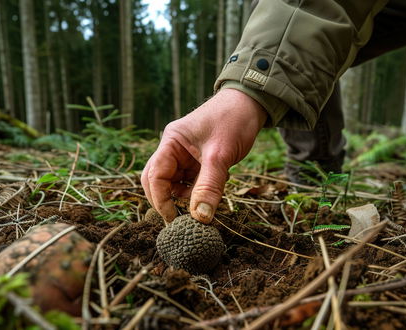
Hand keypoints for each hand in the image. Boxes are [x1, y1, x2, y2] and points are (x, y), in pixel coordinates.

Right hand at [141, 88, 266, 222]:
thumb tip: (200, 217)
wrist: (251, 103)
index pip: (154, 175)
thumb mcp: (220, 155)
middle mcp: (173, 149)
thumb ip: (209, 186)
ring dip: (184, 197)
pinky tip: (209, 194)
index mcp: (171, 142)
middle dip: (166, 200)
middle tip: (179, 220)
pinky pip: (191, 182)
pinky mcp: (198, 161)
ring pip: (175, 184)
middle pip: (158, 180)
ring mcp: (185, 155)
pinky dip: (197, 192)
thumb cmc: (232, 120)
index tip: (174, 217)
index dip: (160, 199)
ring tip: (200, 205)